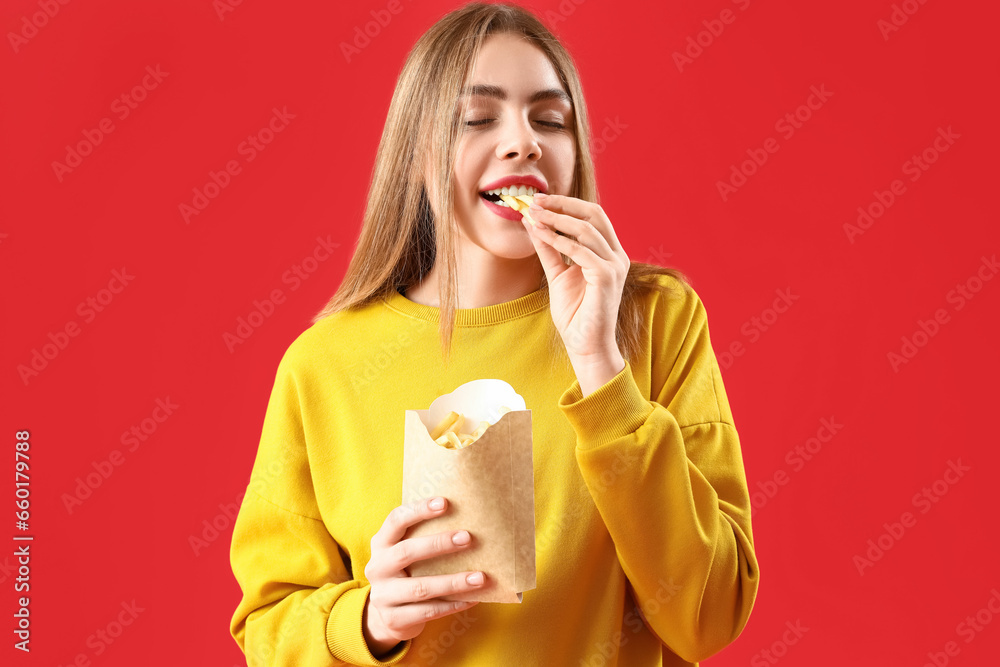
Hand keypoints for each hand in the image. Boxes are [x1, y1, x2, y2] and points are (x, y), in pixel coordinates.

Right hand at [363, 497, 483, 656]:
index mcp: (381, 543)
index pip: (396, 520)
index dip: (419, 510)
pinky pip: (429, 611)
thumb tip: (470, 514)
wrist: (387, 615)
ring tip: (480, 577)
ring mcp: (383, 595)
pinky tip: (474, 599)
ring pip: (420, 588)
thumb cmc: (407, 572)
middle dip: (438, 544)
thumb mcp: (406, 551)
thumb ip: (424, 536)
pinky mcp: (395, 619)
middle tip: (468, 537)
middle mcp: (377, 567)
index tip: (445, 502)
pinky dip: (453, 604)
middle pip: (406, 552)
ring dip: (453, 582)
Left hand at [521, 193, 628, 364]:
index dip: (566, 204)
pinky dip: (558, 239)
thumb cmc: (575, 315)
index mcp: (609, 253)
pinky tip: (540, 234)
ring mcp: (614, 265)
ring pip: (586, 229)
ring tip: (533, 215)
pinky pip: (580, 250)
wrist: (585, 345)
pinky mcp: (607, 277)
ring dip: (556, 219)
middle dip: (562, 204)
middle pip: (593, 214)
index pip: (591, 216)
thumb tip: (533, 223)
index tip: (539, 200)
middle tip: (535, 201)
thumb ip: (549, 249)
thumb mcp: (557, 275)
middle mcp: (616, 256)